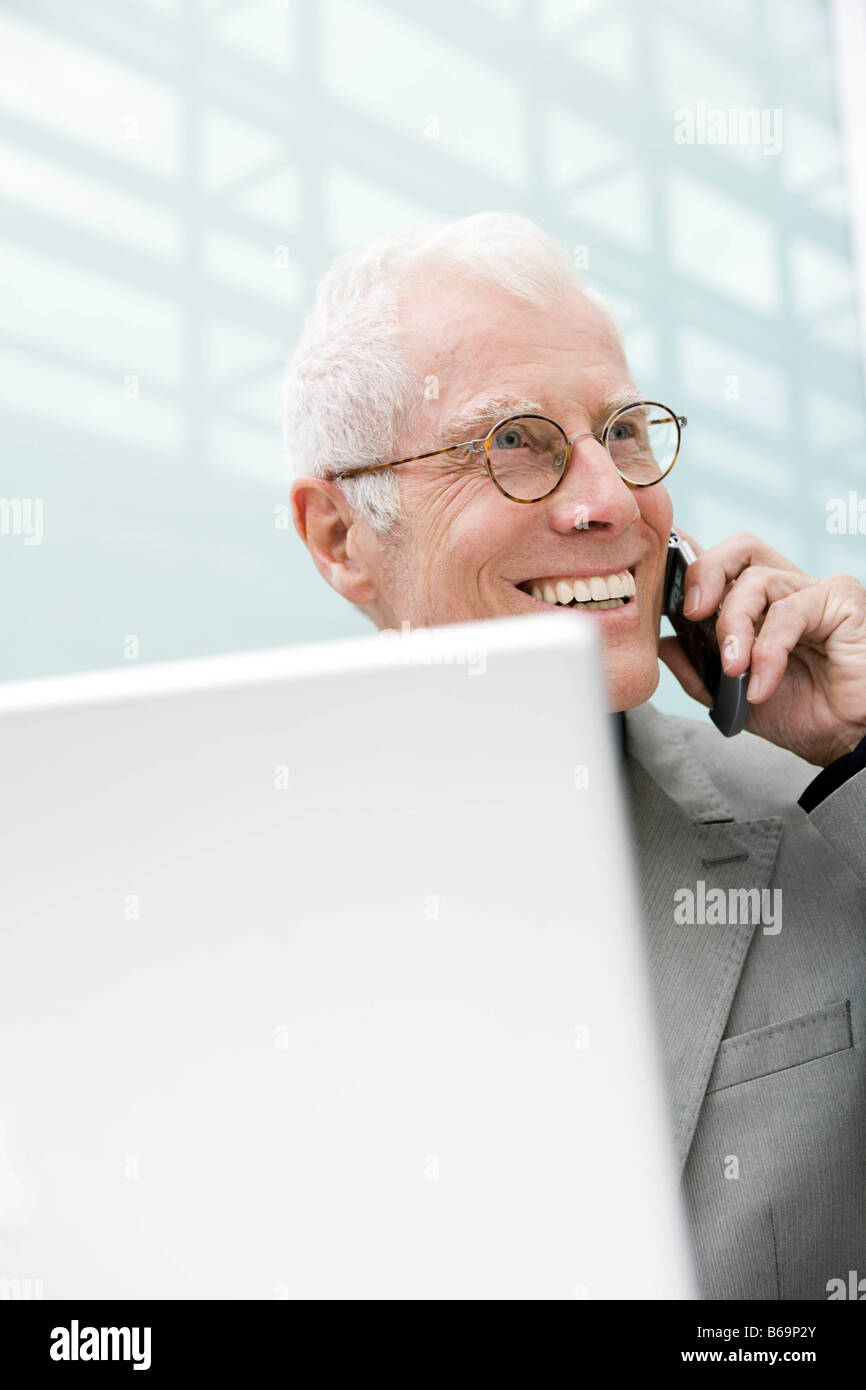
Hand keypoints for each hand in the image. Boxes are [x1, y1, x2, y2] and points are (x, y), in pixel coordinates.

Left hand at [658, 529, 865, 766]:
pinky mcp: (840, 601)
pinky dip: (768, 651)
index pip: (724, 565)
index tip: (662, 578)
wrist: (844, 742)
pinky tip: (761, 685)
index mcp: (762, 605)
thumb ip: (698, 669)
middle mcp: (789, 590)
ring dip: (734, 627)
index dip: (691, 563)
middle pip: (741, 549)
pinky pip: (790, 611)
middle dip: (706, 574)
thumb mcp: (732, 695)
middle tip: (693, 613)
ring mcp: (815, 592)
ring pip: (757, 581)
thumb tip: (663, 643)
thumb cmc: (803, 715)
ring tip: (734, 670)